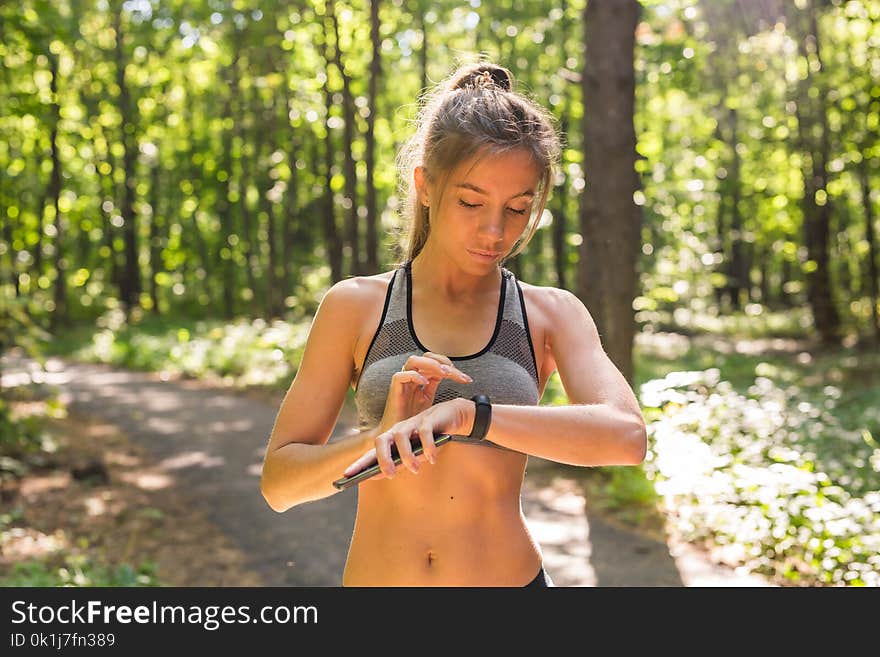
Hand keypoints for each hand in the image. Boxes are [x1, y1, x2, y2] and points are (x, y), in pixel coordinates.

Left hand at [343, 397, 472, 480]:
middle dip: (383, 459)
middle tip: (391, 475)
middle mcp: (398, 430)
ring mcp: (412, 424)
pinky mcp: (428, 420)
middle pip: (381, 441)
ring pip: (401, 437)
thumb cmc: (430, 438)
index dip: (359, 463)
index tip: (346, 475)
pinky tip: (432, 458)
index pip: (372, 452)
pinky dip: (428, 447)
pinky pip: (424, 433)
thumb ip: (399, 462)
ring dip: (407, 455)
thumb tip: (381, 475)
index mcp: (392, 439)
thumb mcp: (414, 452)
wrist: (452, 416)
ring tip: (415, 468)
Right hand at [377, 352, 471, 434]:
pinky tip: (425, 382)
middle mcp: (412, 378)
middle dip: (443, 362)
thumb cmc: (414, 422)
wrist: (400, 439)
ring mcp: (403, 383)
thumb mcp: (429, 402)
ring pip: (414, 360)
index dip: (452, 368)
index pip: (437, 364)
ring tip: (443, 373)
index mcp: (422, 380)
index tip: (467, 380)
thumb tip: (457, 381)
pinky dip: (414, 376)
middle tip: (457, 373)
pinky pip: (400, 376)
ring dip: (430, 364)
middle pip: (426, 357)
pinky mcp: (394, 390)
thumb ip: (436, 388)